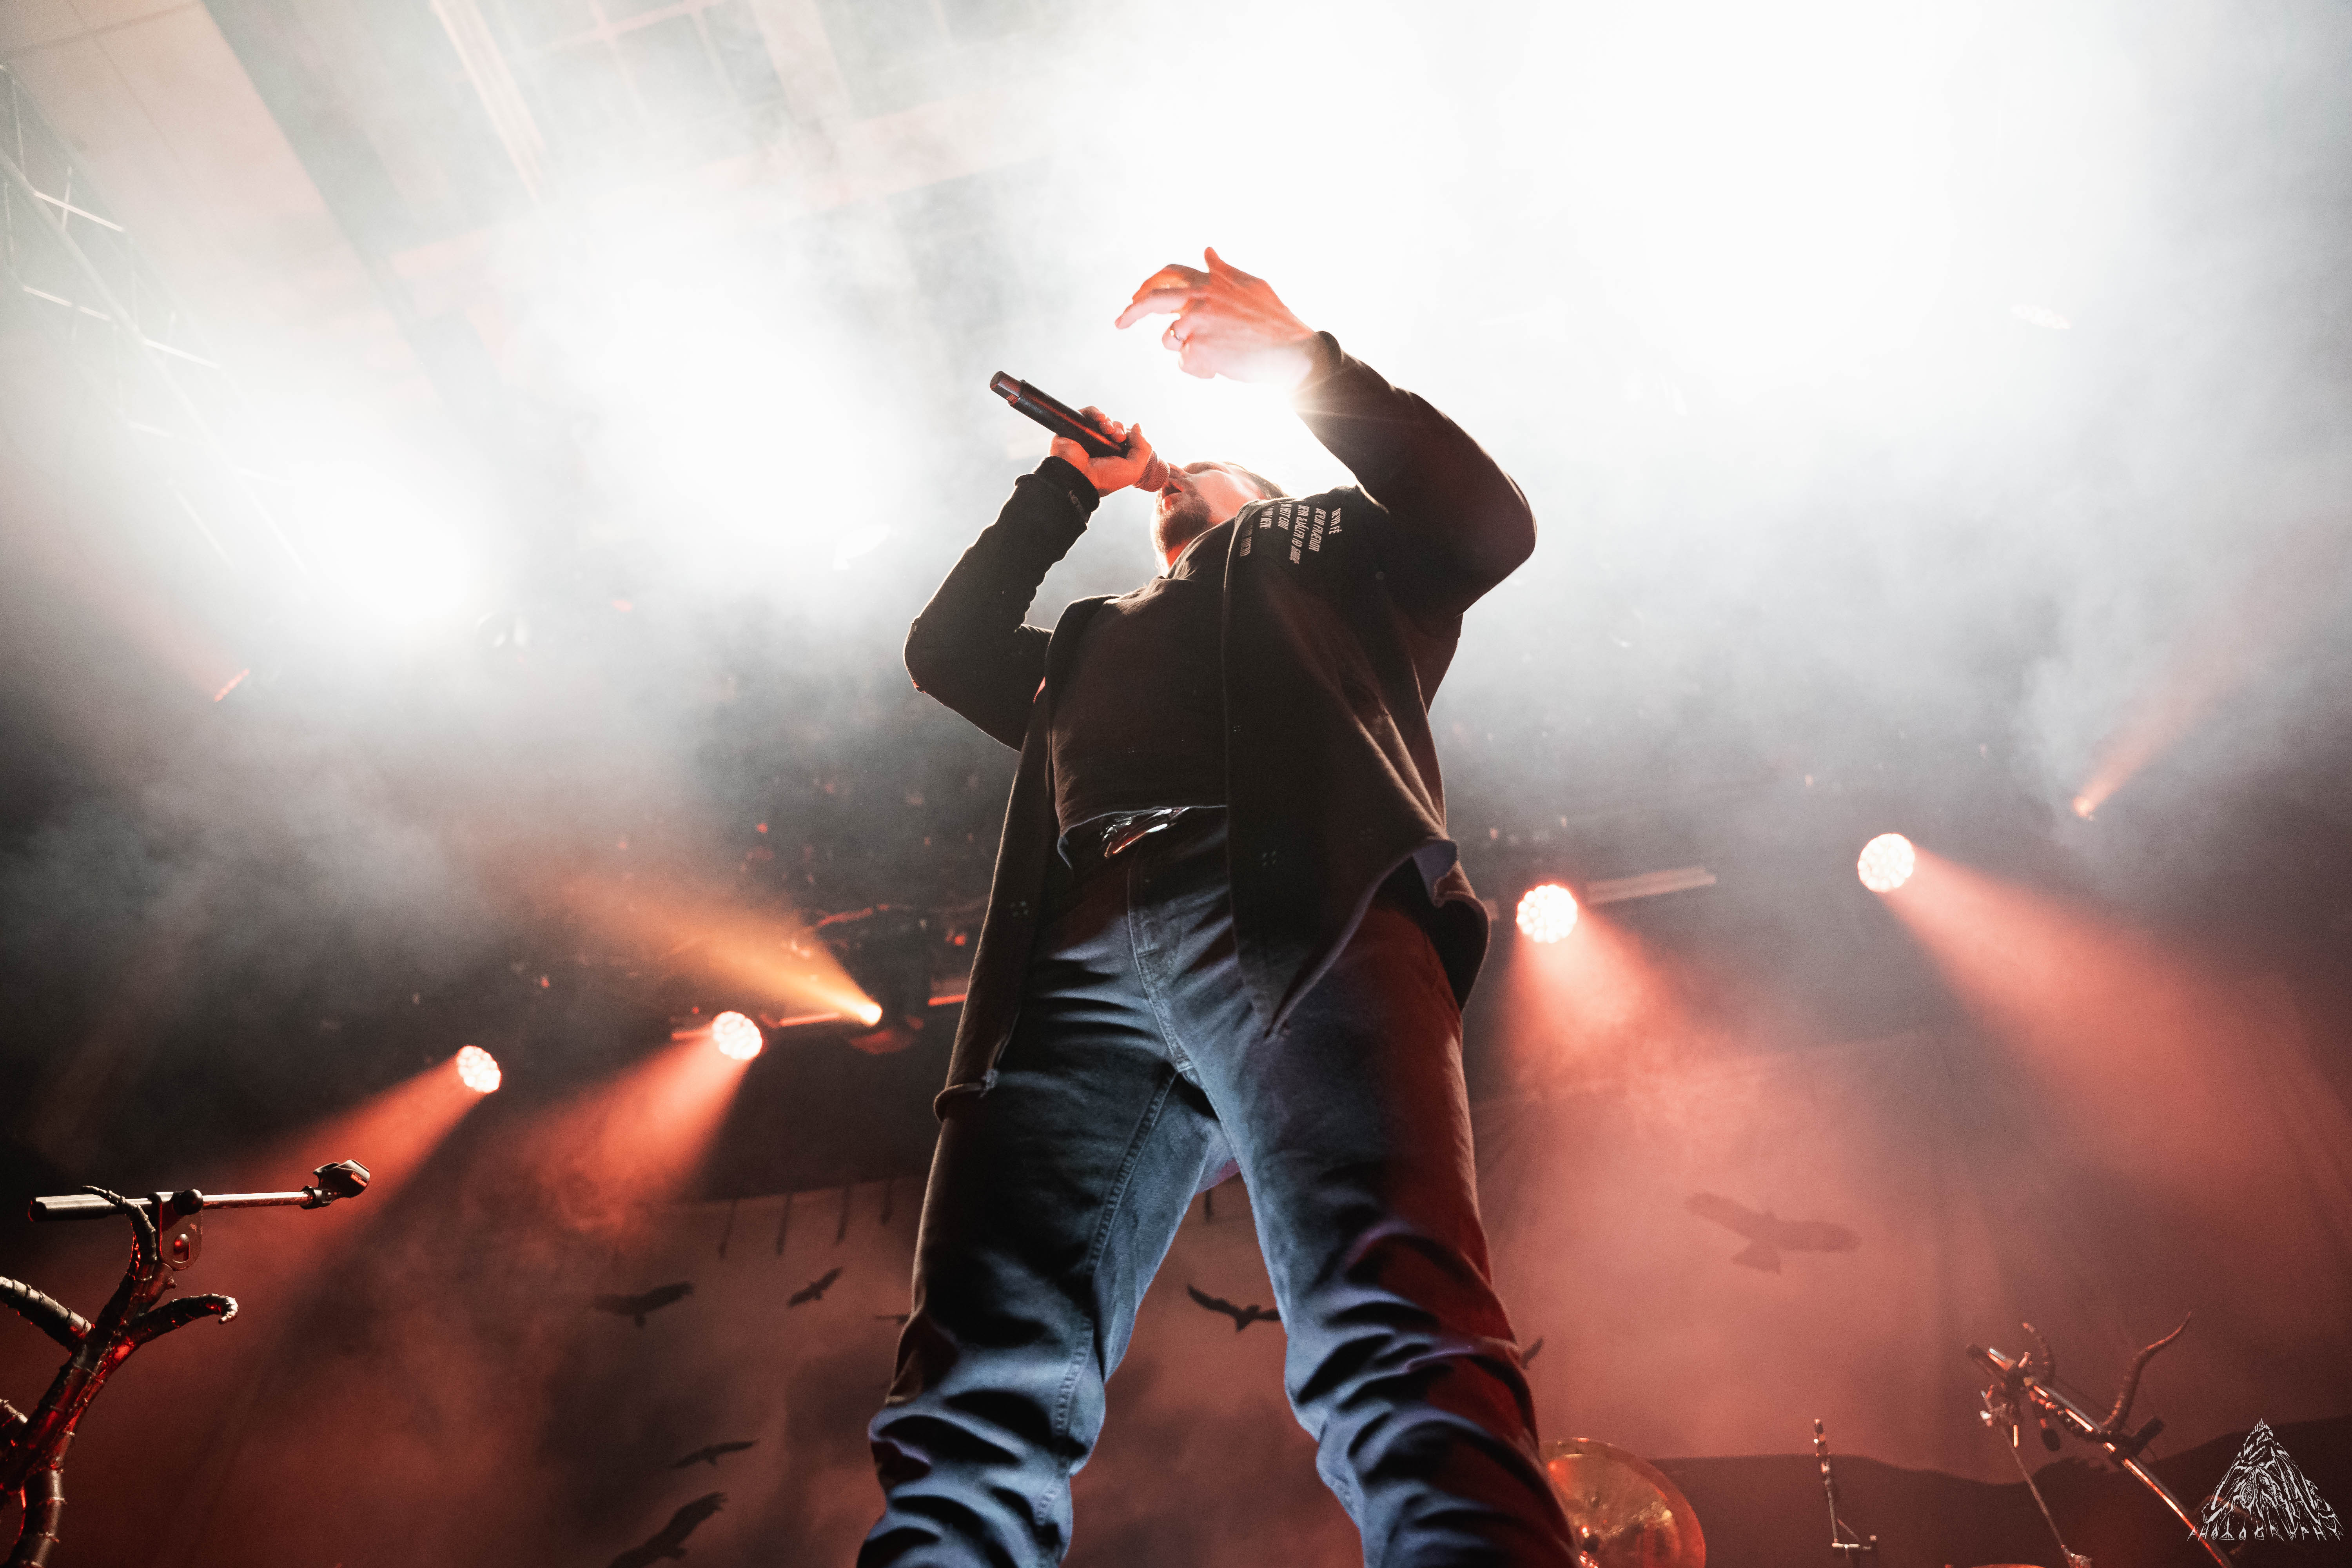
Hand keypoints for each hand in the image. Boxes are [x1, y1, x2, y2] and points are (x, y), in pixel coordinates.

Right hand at [1050, 407, 1167, 495]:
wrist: (1078, 477)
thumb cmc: (1105, 479)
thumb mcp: (1134, 469)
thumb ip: (1143, 448)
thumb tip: (1137, 426)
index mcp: (1113, 457)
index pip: (1125, 439)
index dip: (1129, 436)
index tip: (1126, 441)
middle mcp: (1100, 448)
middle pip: (1115, 428)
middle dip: (1119, 429)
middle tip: (1117, 437)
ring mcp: (1087, 438)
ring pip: (1103, 421)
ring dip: (1109, 422)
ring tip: (1108, 430)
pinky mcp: (1074, 429)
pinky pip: (1086, 414)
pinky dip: (1095, 412)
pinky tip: (1100, 418)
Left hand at [1114, 248, 1318, 385]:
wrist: (1292, 351)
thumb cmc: (1274, 320)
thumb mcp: (1251, 285)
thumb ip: (1224, 270)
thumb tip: (1207, 251)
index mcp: (1212, 280)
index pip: (1170, 274)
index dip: (1149, 284)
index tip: (1136, 296)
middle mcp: (1200, 296)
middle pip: (1153, 300)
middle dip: (1131, 311)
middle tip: (1119, 322)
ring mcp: (1196, 322)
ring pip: (1170, 339)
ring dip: (1187, 349)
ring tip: (1219, 352)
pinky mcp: (1196, 348)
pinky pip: (1184, 363)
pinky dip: (1200, 368)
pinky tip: (1224, 365)